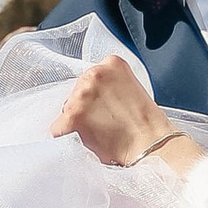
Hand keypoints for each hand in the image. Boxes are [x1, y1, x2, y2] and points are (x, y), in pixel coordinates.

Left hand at [52, 57, 172, 169]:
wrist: (150, 143)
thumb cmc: (146, 123)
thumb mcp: (133, 89)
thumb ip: (111, 85)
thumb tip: (96, 96)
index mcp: (111, 63)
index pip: (91, 78)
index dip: (97, 96)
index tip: (105, 106)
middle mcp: (93, 74)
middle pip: (77, 91)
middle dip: (86, 107)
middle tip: (105, 121)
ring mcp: (81, 95)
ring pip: (67, 109)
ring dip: (78, 121)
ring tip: (100, 131)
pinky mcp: (72, 116)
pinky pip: (57, 128)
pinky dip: (67, 136)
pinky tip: (86, 140)